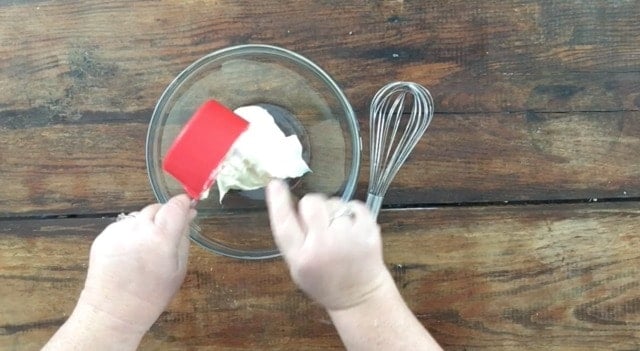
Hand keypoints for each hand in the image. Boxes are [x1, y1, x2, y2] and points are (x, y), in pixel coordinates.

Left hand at [79, 194, 194, 332]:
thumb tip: (189, 214)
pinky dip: (131, 233)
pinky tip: (130, 253)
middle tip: (167, 235)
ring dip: (147, 224)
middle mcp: (138, 230)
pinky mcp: (103, 236)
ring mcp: (117, 231)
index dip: (184, 204)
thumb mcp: (179, 269)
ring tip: (146, 248)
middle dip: (165, 216)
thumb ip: (184, 238)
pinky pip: (124, 226)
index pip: (176, 205)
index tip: (189, 208)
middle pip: (157, 207)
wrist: (113, 312)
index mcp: (161, 239)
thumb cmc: (152, 296)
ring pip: (140, 216)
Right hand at [265, 179, 388, 310]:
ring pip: (334, 202)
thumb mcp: (298, 268)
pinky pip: (354, 205)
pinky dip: (352, 210)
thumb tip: (290, 203)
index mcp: (301, 258)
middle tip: (317, 218)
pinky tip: (352, 226)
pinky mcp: (368, 232)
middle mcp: (323, 246)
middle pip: (311, 203)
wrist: (358, 297)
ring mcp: (348, 238)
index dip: (278, 201)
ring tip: (338, 230)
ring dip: (333, 210)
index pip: (284, 223)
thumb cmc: (324, 281)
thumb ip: (293, 239)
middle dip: (312, 205)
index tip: (275, 183)